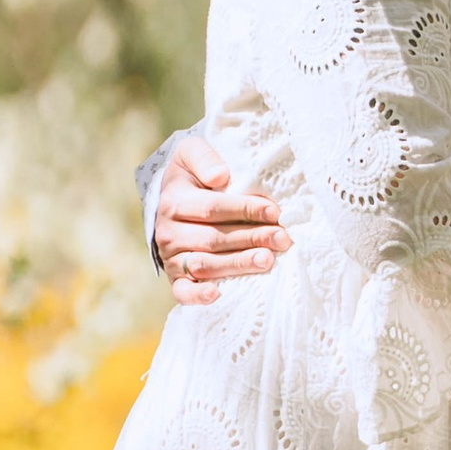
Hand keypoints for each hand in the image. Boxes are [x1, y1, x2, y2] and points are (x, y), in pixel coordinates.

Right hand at [157, 133, 289, 305]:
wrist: (173, 197)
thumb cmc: (192, 175)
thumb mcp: (192, 153)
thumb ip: (204, 158)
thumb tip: (220, 177)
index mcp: (174, 201)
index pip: (212, 208)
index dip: (245, 209)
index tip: (274, 210)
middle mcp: (168, 232)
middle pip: (213, 238)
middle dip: (251, 238)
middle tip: (282, 238)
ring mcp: (171, 257)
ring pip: (205, 264)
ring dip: (238, 264)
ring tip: (268, 261)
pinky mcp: (175, 277)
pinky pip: (181, 291)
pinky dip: (197, 296)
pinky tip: (218, 294)